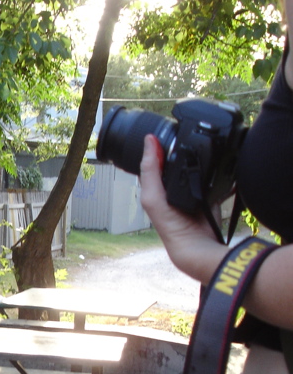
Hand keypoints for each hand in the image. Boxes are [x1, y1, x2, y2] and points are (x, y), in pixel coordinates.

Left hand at [139, 136, 222, 283]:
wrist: (195, 244)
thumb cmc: (170, 225)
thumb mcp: (153, 196)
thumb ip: (150, 170)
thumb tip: (149, 140)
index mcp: (158, 187)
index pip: (158, 161)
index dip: (160, 146)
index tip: (167, 129)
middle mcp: (174, 188)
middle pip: (180, 161)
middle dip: (185, 150)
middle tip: (191, 134)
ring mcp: (193, 191)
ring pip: (199, 168)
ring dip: (204, 159)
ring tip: (208, 147)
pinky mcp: (210, 196)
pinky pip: (217, 179)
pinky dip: (221, 173)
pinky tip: (225, 165)